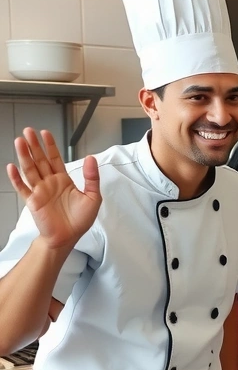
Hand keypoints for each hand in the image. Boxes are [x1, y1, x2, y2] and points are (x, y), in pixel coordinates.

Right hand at [7, 129, 100, 249]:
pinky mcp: (32, 201)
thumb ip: (92, 178)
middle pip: (40, 160)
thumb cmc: (80, 220)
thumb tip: (91, 158)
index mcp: (63, 180)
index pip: (55, 159)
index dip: (50, 146)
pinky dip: (16, 178)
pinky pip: (22, 187)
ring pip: (30, 169)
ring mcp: (40, 191)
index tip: (45, 133)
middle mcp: (50, 183)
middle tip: (28, 131)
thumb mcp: (93, 197)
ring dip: (24, 156)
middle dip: (34, 146)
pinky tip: (11, 166)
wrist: (68, 237)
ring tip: (19, 141)